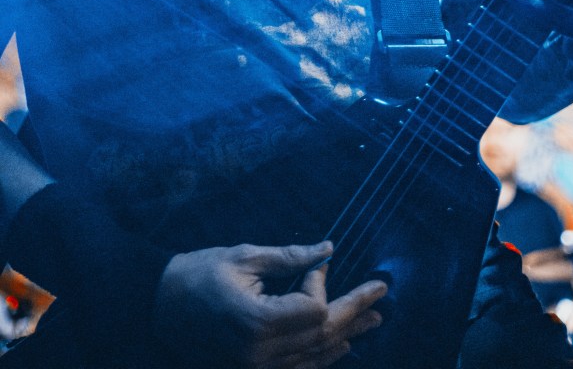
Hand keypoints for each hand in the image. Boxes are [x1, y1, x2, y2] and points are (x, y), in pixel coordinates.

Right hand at [153, 241, 386, 368]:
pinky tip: (341, 345)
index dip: (323, 286)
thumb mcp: (244, 256)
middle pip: (323, 337)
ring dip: (346, 336)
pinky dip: (322, 356)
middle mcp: (259, 355)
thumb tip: (328, 248)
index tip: (318, 264)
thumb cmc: (197, 273)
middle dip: (355, 312)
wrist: (157, 306)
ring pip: (314, 357)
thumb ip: (290, 257)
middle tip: (381, 293)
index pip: (314, 311)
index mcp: (256, 323)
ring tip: (374, 319)